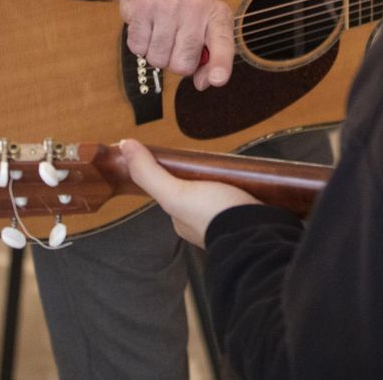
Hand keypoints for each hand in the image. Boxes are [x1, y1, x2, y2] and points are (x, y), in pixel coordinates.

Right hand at [119, 0, 235, 90]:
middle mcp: (196, 7)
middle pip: (183, 64)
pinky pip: (138, 49)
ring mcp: (169, 5)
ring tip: (160, 32)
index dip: (221, 63)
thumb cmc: (182, 11)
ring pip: (158, 59)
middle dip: (175, 62)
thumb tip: (203, 83)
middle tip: (174, 42)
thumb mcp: (204, 28)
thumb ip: (209, 58)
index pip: (223, 42)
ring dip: (156, 53)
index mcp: (217, 14)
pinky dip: (140, 45)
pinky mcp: (143, 6)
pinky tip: (146, 27)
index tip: (218, 80)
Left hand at [120, 138, 257, 246]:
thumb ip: (150, 174)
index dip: (176, 176)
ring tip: (237, 172)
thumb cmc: (213, 216)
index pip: (174, 193)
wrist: (257, 235)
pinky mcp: (251, 221)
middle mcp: (203, 226)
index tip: (185, 161)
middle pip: (200, 195)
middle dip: (206, 181)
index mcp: (183, 221)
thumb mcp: (175, 193)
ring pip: (222, 199)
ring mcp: (228, 224)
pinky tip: (254, 184)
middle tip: (215, 165)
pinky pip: (244, 203)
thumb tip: (125, 147)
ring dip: (229, 187)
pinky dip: (247, 194)